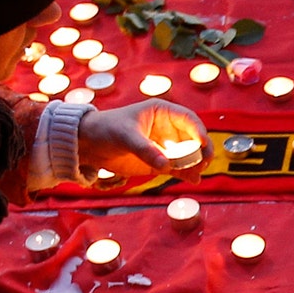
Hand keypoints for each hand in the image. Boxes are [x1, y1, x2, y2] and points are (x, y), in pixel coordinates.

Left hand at [78, 101, 208, 178]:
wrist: (89, 145)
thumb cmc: (106, 130)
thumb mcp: (126, 137)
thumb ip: (146, 150)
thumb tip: (166, 165)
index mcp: (162, 112)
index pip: (188, 119)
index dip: (198, 130)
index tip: (202, 143)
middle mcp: (168, 128)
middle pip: (193, 138)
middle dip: (201, 150)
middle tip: (204, 161)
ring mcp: (165, 146)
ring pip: (188, 155)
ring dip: (196, 164)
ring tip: (197, 173)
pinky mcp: (160, 162)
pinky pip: (179, 168)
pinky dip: (187, 173)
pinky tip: (193, 180)